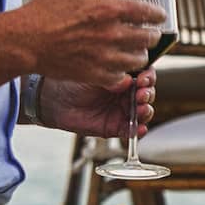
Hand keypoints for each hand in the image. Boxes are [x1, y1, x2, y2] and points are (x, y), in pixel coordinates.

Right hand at [17, 0, 163, 88]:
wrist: (24, 42)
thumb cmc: (42, 11)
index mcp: (108, 9)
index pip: (147, 12)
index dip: (157, 14)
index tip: (159, 16)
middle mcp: (112, 33)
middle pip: (149, 38)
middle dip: (152, 36)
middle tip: (150, 35)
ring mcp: (105, 57)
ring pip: (139, 60)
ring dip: (140, 55)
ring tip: (136, 52)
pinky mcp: (95, 74)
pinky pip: (122, 77)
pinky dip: (123, 73)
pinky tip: (120, 68)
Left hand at [39, 70, 155, 139]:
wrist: (56, 100)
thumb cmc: (74, 82)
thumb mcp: (96, 73)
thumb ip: (114, 76)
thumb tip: (130, 79)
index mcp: (124, 76)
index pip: (145, 75)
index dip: (148, 77)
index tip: (143, 78)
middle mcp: (127, 93)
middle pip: (148, 93)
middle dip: (148, 94)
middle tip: (141, 94)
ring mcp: (123, 110)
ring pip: (144, 112)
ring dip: (146, 111)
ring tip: (141, 110)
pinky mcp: (117, 127)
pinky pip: (133, 130)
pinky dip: (139, 130)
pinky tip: (139, 128)